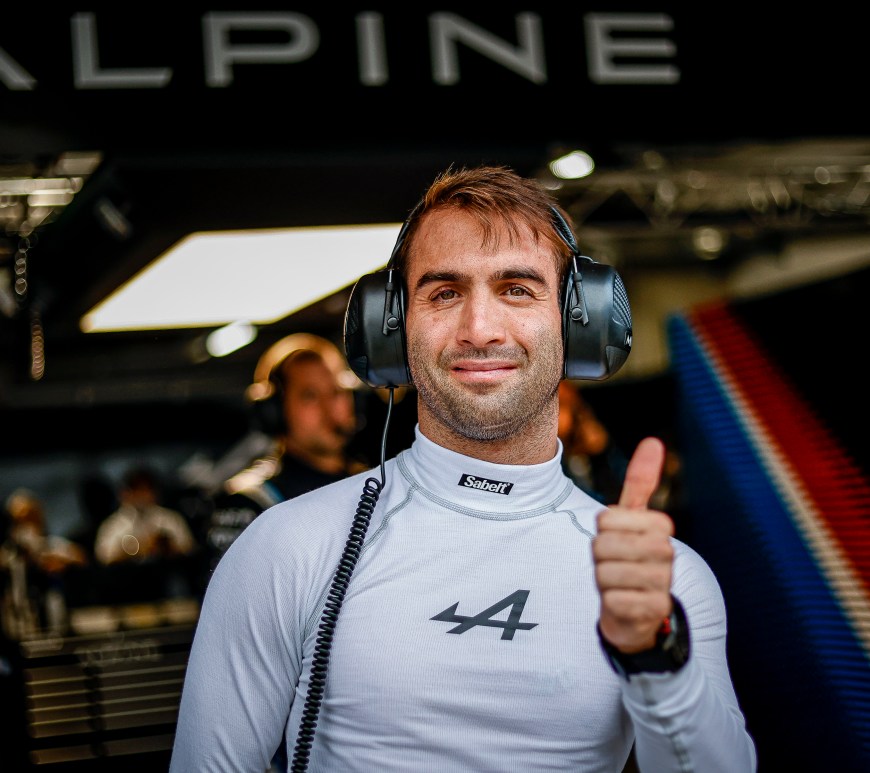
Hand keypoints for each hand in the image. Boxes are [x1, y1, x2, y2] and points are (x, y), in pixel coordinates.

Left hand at [593, 437, 674, 652]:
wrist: (639, 611)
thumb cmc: (631, 557)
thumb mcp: (633, 519)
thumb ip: (641, 482)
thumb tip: (654, 440)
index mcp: (659, 526)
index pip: (605, 518)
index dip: (601, 530)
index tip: (615, 539)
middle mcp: (666, 553)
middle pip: (603, 545)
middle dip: (599, 556)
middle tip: (613, 563)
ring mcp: (663, 582)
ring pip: (605, 572)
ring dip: (602, 580)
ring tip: (617, 583)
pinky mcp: (655, 611)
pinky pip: (613, 599)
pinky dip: (610, 602)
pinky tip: (623, 603)